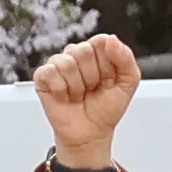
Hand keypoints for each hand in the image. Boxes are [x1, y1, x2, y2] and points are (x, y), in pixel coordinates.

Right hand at [31, 31, 144, 171]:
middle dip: (93, 75)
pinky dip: (61, 89)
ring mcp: (58, 65)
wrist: (91, 132)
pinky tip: (65, 96)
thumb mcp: (128, 82)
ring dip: (78, 85)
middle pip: (83, 50)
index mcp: (97, 52)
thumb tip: (111, 39)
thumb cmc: (107, 107)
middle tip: (93, 88)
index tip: (109, 78)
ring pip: (67, 63)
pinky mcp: (43, 77)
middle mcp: (76, 55)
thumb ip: (126, 58)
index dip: (107, 63)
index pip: (101, 41)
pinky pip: (50, 73)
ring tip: (79, 94)